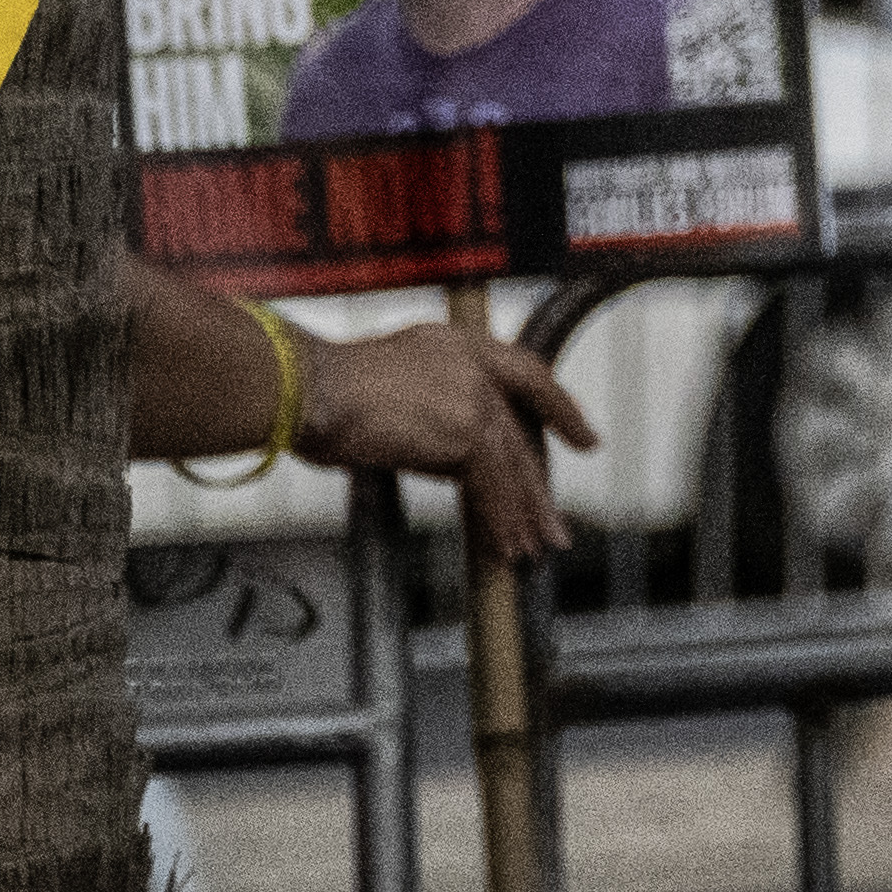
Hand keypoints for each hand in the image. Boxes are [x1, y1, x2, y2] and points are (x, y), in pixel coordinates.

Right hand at [302, 320, 594, 565]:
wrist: (308, 390)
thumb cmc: (323, 395)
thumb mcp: (391, 392)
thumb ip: (432, 417)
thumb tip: (455, 462)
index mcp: (457, 344)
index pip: (527, 372)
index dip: (559, 407)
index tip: (584, 434)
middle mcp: (473, 363)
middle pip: (523, 431)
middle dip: (539, 483)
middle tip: (554, 522)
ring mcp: (473, 394)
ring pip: (512, 463)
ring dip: (524, 511)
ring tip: (535, 548)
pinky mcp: (465, 429)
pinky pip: (491, 484)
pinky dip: (499, 519)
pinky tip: (504, 547)